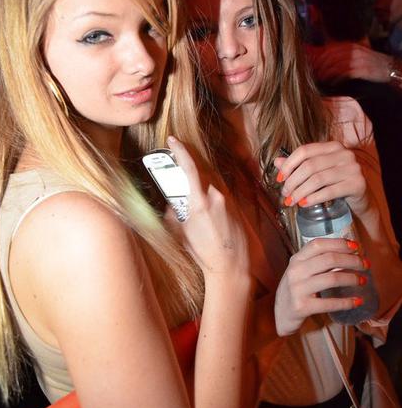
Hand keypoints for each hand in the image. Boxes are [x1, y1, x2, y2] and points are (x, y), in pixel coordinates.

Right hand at [167, 136, 250, 279]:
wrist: (231, 266)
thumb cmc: (204, 253)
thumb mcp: (181, 234)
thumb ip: (173, 214)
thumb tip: (171, 204)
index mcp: (199, 202)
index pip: (189, 168)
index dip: (180, 151)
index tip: (173, 141)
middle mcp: (216, 197)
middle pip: (201, 175)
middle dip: (189, 173)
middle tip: (178, 177)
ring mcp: (228, 201)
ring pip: (211, 186)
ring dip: (202, 191)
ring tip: (197, 209)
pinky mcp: (237, 206)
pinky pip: (221, 196)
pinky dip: (212, 201)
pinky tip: (210, 218)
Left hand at [273, 141, 367, 216]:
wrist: (360, 199)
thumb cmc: (335, 183)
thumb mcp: (317, 172)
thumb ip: (298, 166)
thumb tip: (276, 162)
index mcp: (332, 146)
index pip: (305, 150)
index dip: (288, 164)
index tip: (279, 179)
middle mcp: (344, 154)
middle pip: (310, 166)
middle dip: (293, 181)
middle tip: (285, 194)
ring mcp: (353, 168)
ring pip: (318, 179)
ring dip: (300, 192)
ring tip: (291, 201)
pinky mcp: (358, 184)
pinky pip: (330, 191)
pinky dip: (314, 198)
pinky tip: (304, 204)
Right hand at [274, 237, 368, 334]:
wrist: (280, 315)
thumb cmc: (296, 289)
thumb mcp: (302, 271)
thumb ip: (319, 262)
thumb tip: (349, 255)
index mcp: (296, 259)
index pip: (318, 244)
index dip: (339, 243)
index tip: (356, 246)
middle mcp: (295, 271)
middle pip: (329, 259)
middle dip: (352, 260)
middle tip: (365, 264)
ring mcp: (297, 289)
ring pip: (331, 279)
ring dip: (352, 278)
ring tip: (363, 280)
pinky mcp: (302, 307)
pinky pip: (330, 303)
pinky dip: (347, 302)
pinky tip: (358, 301)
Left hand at [306, 42, 391, 83]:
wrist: (389, 68)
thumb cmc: (370, 62)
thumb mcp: (356, 53)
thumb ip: (342, 53)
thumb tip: (324, 57)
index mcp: (350, 45)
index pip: (329, 49)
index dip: (319, 57)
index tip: (312, 64)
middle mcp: (353, 51)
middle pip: (331, 57)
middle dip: (320, 66)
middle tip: (314, 74)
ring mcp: (358, 60)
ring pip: (336, 65)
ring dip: (327, 73)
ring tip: (321, 79)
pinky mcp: (362, 69)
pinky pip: (346, 73)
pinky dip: (337, 79)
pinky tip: (332, 83)